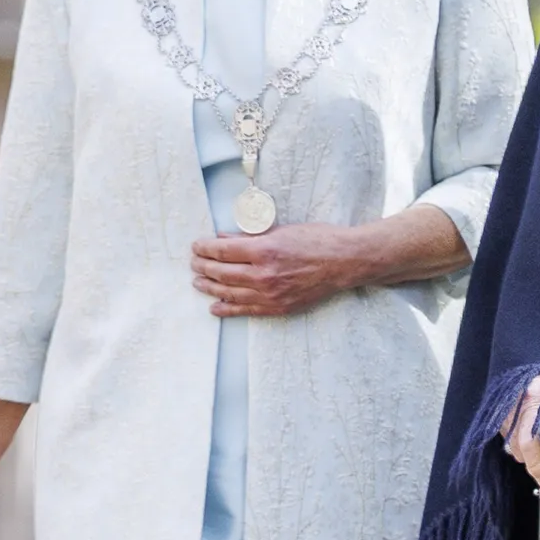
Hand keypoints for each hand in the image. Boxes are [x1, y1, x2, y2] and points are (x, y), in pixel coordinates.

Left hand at [190, 221, 376, 319]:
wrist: (345, 262)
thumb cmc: (318, 240)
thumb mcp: (282, 230)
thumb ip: (250, 236)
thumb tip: (225, 238)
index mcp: (264, 251)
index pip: (222, 251)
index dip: (204, 248)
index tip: (197, 246)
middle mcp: (264, 275)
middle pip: (221, 272)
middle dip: (203, 266)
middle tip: (194, 263)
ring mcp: (271, 294)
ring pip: (229, 292)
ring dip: (209, 287)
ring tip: (198, 282)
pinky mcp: (279, 307)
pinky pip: (246, 309)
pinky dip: (227, 308)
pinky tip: (215, 306)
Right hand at [503, 374, 539, 489]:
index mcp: (533, 404)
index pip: (529, 444)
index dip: (538, 467)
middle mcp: (513, 408)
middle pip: (518, 450)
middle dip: (535, 461)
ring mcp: (502, 411)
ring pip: (511, 445)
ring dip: (527, 451)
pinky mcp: (498, 411)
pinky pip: (507, 435)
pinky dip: (520, 439)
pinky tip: (533, 432)